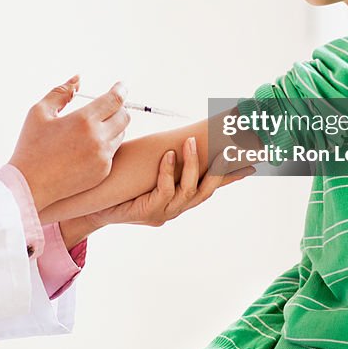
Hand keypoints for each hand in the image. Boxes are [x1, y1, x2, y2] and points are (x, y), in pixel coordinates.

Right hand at [9, 76, 130, 211]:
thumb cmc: (31, 146)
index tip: (121, 86)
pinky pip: (112, 152)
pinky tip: (87, 147)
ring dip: (112, 127)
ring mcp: (102, 157)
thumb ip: (61, 92)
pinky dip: (105, 145)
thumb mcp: (39, 112)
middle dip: (118, 108)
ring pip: (120, 134)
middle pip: (124, 116)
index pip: (115, 99)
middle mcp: (97, 139)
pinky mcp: (102, 172)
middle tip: (106, 107)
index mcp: (83, 120)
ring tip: (91, 129)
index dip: (121, 89)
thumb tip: (78, 79)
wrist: (28, 185)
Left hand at [88, 137, 254, 228]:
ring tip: (190, 142)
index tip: (252, 163)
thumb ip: (168, 159)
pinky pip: (165, 191)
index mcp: (180, 197)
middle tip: (227, 146)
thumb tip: (179, 135)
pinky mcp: (149, 212)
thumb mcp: (148, 170)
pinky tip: (167, 156)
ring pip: (190, 191)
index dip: (232, 175)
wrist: (95, 206)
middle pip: (208, 190)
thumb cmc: (121, 185)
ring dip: (192, 164)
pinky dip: (169, 171)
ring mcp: (164, 212)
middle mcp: (176, 207)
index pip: (211, 185)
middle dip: (219, 169)